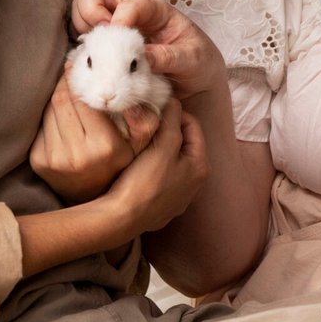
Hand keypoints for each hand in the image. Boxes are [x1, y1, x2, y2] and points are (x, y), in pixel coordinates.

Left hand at [31, 69, 160, 202]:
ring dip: (57, 97)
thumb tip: (131, 101)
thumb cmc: (120, 165)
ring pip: (49, 111)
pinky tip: (62, 117)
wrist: (94, 199)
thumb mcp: (142, 146)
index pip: (83, 99)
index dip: (78, 78)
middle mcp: (77, 154)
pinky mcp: (39, 162)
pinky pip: (41, 126)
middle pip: (61, 100)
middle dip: (65, 82)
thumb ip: (145, 121)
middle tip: (70, 70)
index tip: (78, 65)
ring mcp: (54, 159)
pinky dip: (50, 115)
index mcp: (104, 146)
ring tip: (68, 92)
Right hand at [72, 0, 224, 98]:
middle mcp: (130, 13)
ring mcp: (114, 27)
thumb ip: (169, 56)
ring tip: (96, 53)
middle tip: (99, 39)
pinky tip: (94, 64)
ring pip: (81, 12)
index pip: (128, 4)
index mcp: (153, 9)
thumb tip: (144, 56)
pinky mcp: (105, 45)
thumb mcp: (193, 59)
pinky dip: (81, 47)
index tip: (118, 41)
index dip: (119, 20)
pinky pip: (82, 36)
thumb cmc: (198, 63)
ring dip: (83, 29)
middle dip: (89, 11)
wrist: (196, 82)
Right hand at [104, 98, 208, 236]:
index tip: (155, 109)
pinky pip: (161, 178)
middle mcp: (195, 185)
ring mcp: (179, 198)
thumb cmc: (144, 182)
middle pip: (183, 144)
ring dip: (159, 149)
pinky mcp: (163, 207)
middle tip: (147, 125)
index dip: (175, 113)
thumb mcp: (162, 146)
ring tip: (141, 143)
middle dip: (167, 131)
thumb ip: (172, 121)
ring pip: (172, 162)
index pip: (193, 126)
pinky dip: (153, 168)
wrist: (120, 219)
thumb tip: (174, 102)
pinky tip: (138, 167)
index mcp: (200, 167)